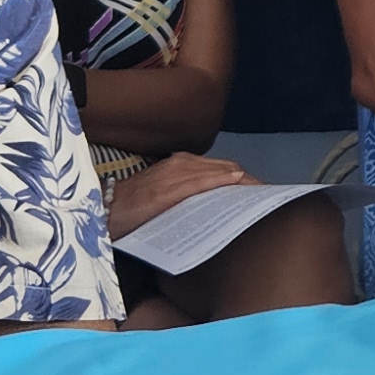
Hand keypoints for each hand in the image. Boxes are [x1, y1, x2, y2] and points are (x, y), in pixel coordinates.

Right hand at [105, 151, 256, 238]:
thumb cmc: (136, 205)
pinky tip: (237, 183)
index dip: (245, 178)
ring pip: (218, 173)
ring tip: (261, 195)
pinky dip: (220, 181)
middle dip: (249, 182)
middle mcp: (181, 163)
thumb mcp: (167, 191)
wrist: (106, 211)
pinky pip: (200, 182)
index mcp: (181, 163)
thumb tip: (218, 202)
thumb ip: (191, 191)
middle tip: (268, 196)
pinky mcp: (168, 190)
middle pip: (227, 168)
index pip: (223, 167)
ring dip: (242, 182)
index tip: (261, 191)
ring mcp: (174, 175)